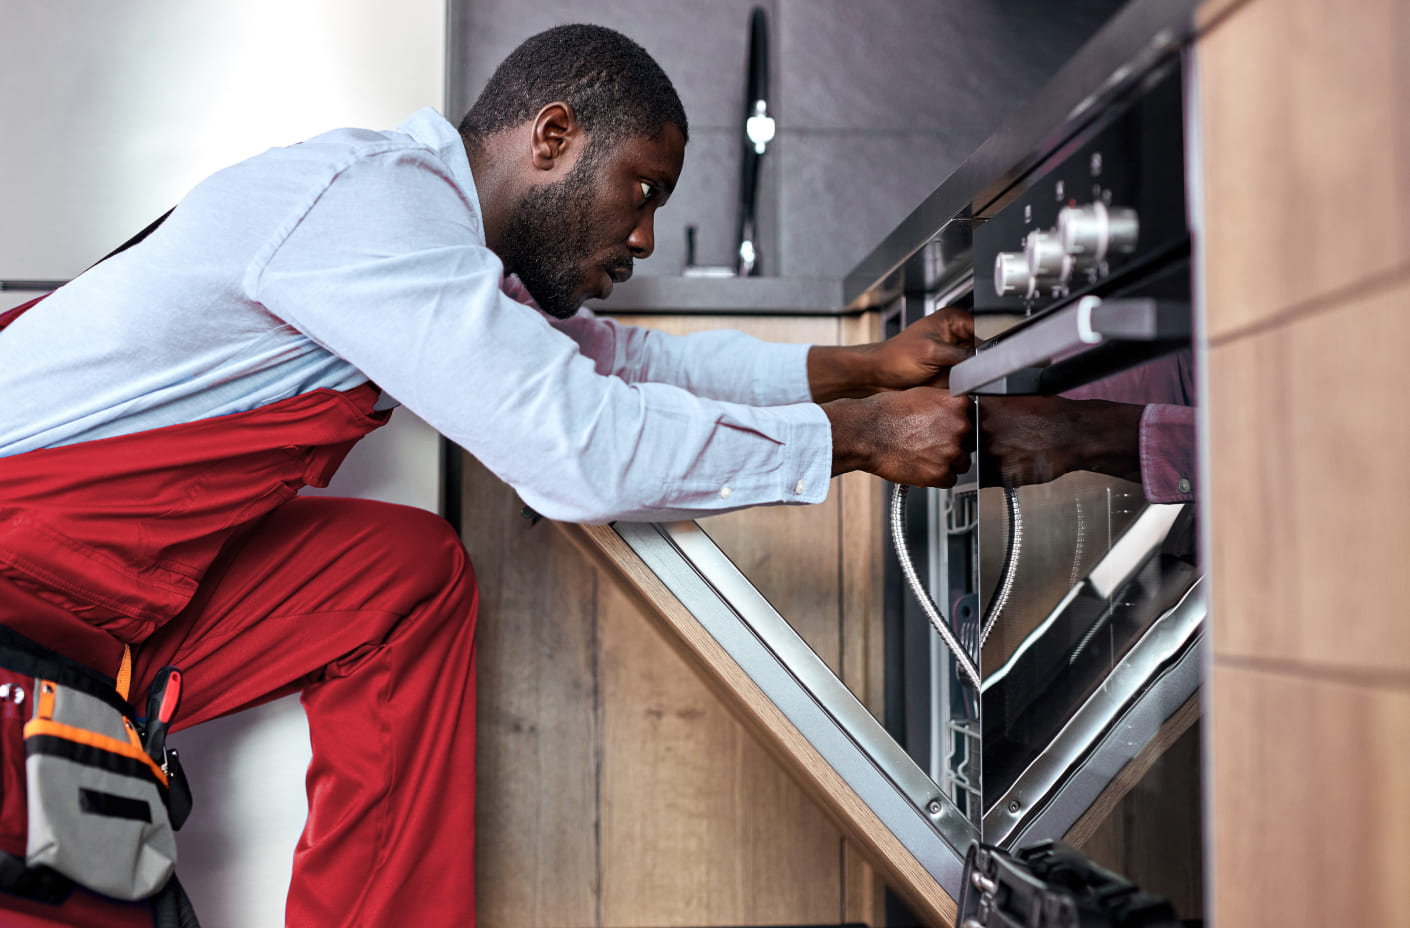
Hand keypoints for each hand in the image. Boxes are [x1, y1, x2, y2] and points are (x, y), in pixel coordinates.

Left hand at [807, 307, 973, 401]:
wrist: (879, 376)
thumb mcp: (931, 352)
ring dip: (969, 374)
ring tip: (953, 376)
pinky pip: (965, 379)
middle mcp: (955, 335)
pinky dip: (963, 384)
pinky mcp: (950, 372)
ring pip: (976, 366)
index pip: (984, 329)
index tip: (984, 359)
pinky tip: (951, 385)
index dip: (986, 345)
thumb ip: (959, 355)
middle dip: (977, 361)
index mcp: (953, 320)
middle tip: (964, 370)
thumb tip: (979, 362)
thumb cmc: (895, 358)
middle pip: (983, 349)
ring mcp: (954, 354)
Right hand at [825, 386, 972, 487]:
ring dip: (948, 462)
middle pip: (970, 441)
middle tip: (932, 442)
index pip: (973, 417)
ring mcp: (951, 451)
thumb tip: (956, 411)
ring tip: (924, 455)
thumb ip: (944, 403)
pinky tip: (921, 466)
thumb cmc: (885, 413)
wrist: (865, 432)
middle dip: (955, 444)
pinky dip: (938, 477)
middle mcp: (959, 426)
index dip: (959, 424)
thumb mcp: (920, 395)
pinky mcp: (940, 473)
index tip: (950, 428)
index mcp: (957, 404)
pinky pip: (950, 479)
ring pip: (962, 462)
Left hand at [977, 396, 1142, 487]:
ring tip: (1006, 454)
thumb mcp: (1013, 398)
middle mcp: (983, 428)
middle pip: (964, 441)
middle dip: (974, 445)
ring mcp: (990, 451)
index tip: (973, 430)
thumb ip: (988, 407)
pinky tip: (1007, 467)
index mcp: (984, 407)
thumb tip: (973, 413)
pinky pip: (984, 478)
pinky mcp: (999, 472)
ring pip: (974, 461)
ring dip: (983, 461)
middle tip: (995, 443)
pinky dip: (991, 476)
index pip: (961, 420)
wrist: (1073, 433)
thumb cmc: (1050, 415)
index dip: (966, 428)